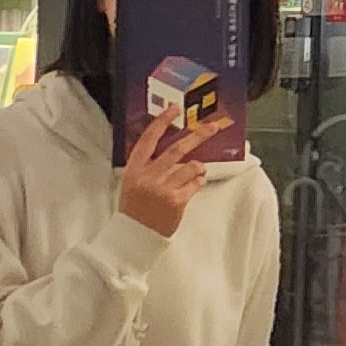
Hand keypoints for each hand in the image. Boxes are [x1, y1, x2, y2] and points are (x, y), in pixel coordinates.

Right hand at [116, 113, 209, 239]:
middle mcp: (148, 177)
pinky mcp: (177, 201)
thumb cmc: (134, 208)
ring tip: (194, 172)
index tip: (174, 108)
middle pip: (177, 149)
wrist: (134, 236)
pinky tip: (193, 185)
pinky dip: (198, 182)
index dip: (161, 122)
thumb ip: (147, 165)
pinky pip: (196, 183)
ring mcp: (163, 189)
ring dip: (198, 167)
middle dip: (198, 136)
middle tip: (213, 127)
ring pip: (192, 166)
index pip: (148, 139)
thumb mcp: (132, 182)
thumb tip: (169, 146)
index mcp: (134, 169)